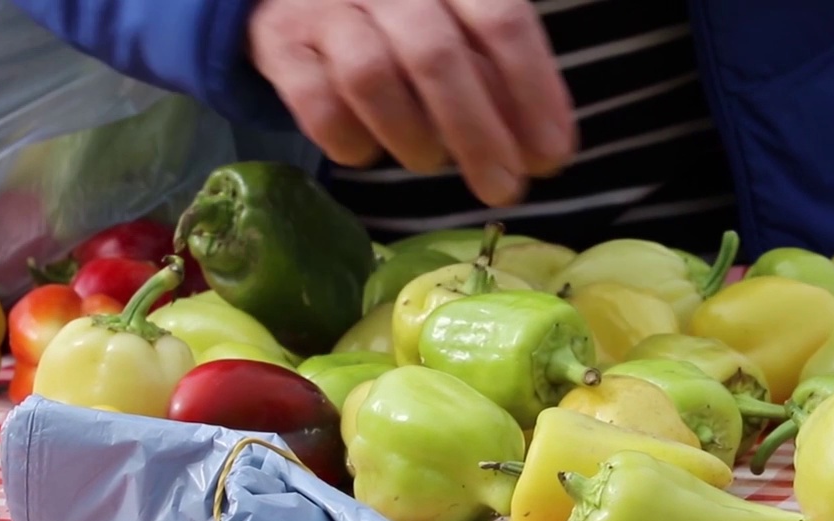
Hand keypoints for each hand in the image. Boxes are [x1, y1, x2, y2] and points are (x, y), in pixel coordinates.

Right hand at [248, 0, 577, 206]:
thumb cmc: (404, 16)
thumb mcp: (464, 27)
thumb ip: (506, 78)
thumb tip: (547, 153)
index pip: (502, 19)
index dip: (534, 92)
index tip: (552, 156)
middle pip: (437, 57)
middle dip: (478, 135)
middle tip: (503, 189)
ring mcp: (327, 8)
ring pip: (372, 77)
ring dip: (413, 137)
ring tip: (429, 161)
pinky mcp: (280, 44)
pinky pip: (317, 103)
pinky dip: (350, 141)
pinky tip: (368, 150)